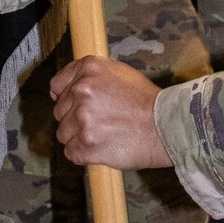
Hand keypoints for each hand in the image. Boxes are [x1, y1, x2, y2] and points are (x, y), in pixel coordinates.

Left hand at [50, 58, 171, 169]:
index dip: (64, 97)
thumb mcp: (121, 73)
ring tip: (103, 136)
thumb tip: (66, 88)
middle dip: (75, 119)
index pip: (57, 85)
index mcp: (89, 68)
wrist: (166, 127)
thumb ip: (92, 76)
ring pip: (63, 133)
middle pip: (59, 111)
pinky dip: (83, 154)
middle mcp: (81, 90)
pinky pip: (71, 152)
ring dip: (79, 137)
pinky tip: (101, 148)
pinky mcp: (85, 144)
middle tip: (100, 123)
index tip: (73, 106)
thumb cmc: (147, 102)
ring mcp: (82, 118)